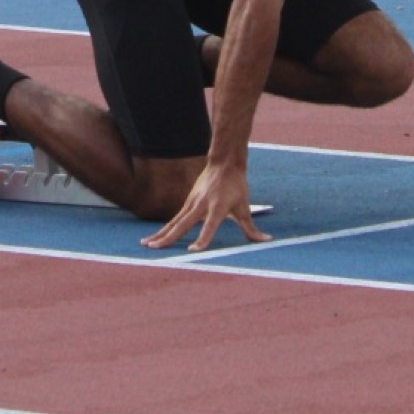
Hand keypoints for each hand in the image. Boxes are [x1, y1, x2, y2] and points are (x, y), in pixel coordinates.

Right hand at [142, 163, 270, 251]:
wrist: (223, 162)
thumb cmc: (236, 186)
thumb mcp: (245, 207)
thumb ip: (251, 228)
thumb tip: (267, 240)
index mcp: (217, 208)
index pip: (209, 227)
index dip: (203, 239)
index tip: (194, 251)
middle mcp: (201, 206)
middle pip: (182, 225)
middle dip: (168, 238)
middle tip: (155, 250)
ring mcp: (191, 204)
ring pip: (173, 222)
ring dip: (160, 235)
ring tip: (146, 246)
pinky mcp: (187, 203)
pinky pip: (174, 219)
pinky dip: (164, 229)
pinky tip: (155, 239)